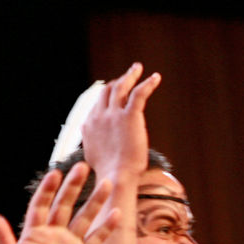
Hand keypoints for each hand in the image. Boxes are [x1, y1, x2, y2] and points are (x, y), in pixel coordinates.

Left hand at [0, 163, 120, 243]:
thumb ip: (4, 239)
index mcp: (34, 234)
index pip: (41, 205)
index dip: (48, 190)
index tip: (55, 173)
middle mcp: (53, 235)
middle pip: (64, 205)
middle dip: (73, 186)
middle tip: (82, 167)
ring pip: (83, 218)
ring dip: (94, 201)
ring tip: (106, 182)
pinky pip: (97, 239)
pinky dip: (107, 227)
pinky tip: (116, 213)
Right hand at [80, 63, 160, 177]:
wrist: (116, 175)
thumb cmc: (109, 173)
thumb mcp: (93, 156)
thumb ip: (92, 143)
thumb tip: (87, 139)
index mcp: (90, 125)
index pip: (97, 104)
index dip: (106, 97)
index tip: (114, 93)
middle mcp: (99, 116)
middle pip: (106, 91)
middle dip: (116, 81)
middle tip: (126, 76)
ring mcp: (113, 114)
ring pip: (120, 87)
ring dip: (129, 75)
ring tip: (137, 68)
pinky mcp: (129, 116)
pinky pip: (139, 94)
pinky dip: (147, 84)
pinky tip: (156, 78)